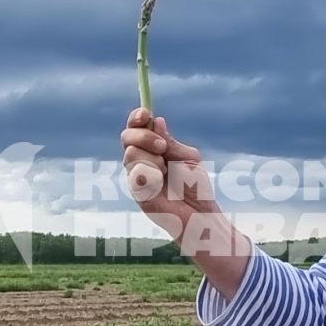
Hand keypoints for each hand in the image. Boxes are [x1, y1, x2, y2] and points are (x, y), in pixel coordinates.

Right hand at [120, 107, 215, 226]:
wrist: (199, 212)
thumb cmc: (195, 186)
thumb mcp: (187, 157)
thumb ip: (170, 141)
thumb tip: (156, 121)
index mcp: (154, 147)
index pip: (138, 127)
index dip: (137, 117)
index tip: (144, 113)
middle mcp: (142, 158)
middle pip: (127, 136)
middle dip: (144, 137)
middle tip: (162, 148)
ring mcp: (136, 174)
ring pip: (130, 153)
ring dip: (152, 160)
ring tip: (166, 172)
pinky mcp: (135, 190)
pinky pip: (135, 173)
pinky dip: (151, 175)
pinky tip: (160, 185)